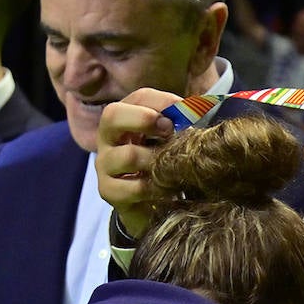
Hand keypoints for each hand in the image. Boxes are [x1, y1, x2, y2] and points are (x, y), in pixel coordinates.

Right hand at [95, 88, 180, 237]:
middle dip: (144, 119)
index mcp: (125, 118)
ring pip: (128, 155)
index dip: (162, 101)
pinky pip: (133, 187)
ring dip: (156, 161)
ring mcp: (104, 164)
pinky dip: (154, 189)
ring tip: (171, 169)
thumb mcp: (170, 140)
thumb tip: (199, 111)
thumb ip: (181, 124)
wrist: (149, 205)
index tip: (184, 111)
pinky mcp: (108, 190)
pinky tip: (165, 190)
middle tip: (169, 132)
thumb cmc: (161, 164)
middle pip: (112, 115)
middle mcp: (108, 137)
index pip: (138, 97)